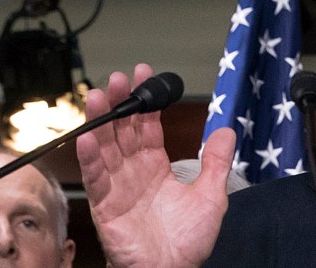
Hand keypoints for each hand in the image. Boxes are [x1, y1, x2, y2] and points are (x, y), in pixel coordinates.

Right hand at [76, 64, 235, 266]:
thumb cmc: (188, 241)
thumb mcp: (211, 195)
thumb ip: (217, 162)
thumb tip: (227, 131)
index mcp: (156, 166)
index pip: (147, 126)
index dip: (145, 102)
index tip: (143, 75)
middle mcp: (134, 172)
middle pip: (122, 130)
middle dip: (119, 103)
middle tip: (117, 78)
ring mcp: (118, 187)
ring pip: (105, 148)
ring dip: (100, 122)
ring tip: (97, 96)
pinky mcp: (106, 207)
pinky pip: (97, 179)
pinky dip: (91, 159)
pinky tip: (88, 137)